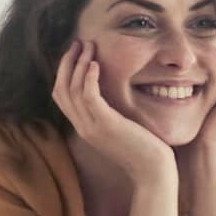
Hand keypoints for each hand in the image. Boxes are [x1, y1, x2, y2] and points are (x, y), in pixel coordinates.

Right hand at [52, 40, 177, 187]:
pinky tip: (94, 64)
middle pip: (61, 89)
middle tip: (78, 42)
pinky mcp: (105, 125)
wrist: (154, 172)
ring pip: (72, 90)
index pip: (63, 96)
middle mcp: (84, 127)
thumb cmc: (146, 151)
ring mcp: (92, 127)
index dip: (65, 72)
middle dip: (67, 63)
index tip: (77, 53)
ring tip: (88, 45)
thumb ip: (114, 114)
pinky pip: (88, 97)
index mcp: (86, 127)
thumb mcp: (124, 129)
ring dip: (78, 64)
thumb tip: (116, 97)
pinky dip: (87, 78)